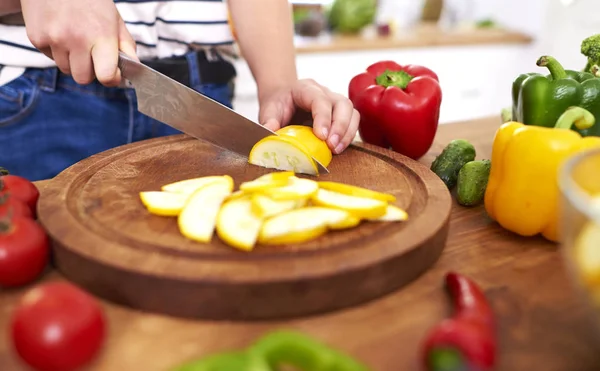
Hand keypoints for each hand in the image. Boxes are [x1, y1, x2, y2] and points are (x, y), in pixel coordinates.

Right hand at [20, 0, 137, 86]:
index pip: (106, 76)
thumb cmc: (89, 0)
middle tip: (92, 55)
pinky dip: (57, 51)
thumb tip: (134, 68)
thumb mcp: (114, 18)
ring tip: (74, 39)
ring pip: (66, 70)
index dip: (111, 78)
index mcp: (100, 35)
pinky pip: (50, 58)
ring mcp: (54, 39)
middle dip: (90, 72)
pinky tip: (60, 32)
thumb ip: (126, 45)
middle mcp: (76, 39)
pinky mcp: (36, 38)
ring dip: (72, 61)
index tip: (112, 74)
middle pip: (83, 79)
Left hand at [259, 79, 359, 153]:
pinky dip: (348, 137)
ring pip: (352, 113)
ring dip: (347, 133)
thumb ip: (269, 120)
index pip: (320, 99)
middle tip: (331, 146)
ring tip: (336, 150)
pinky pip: (352, 123)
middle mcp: (325, 93)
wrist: (283, 99)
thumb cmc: (278, 104)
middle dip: (340, 126)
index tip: (321, 136)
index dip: (323, 118)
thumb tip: (271, 131)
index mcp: (306, 88)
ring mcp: (335, 103)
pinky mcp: (340, 115)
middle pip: (343, 104)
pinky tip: (338, 149)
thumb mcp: (268, 110)